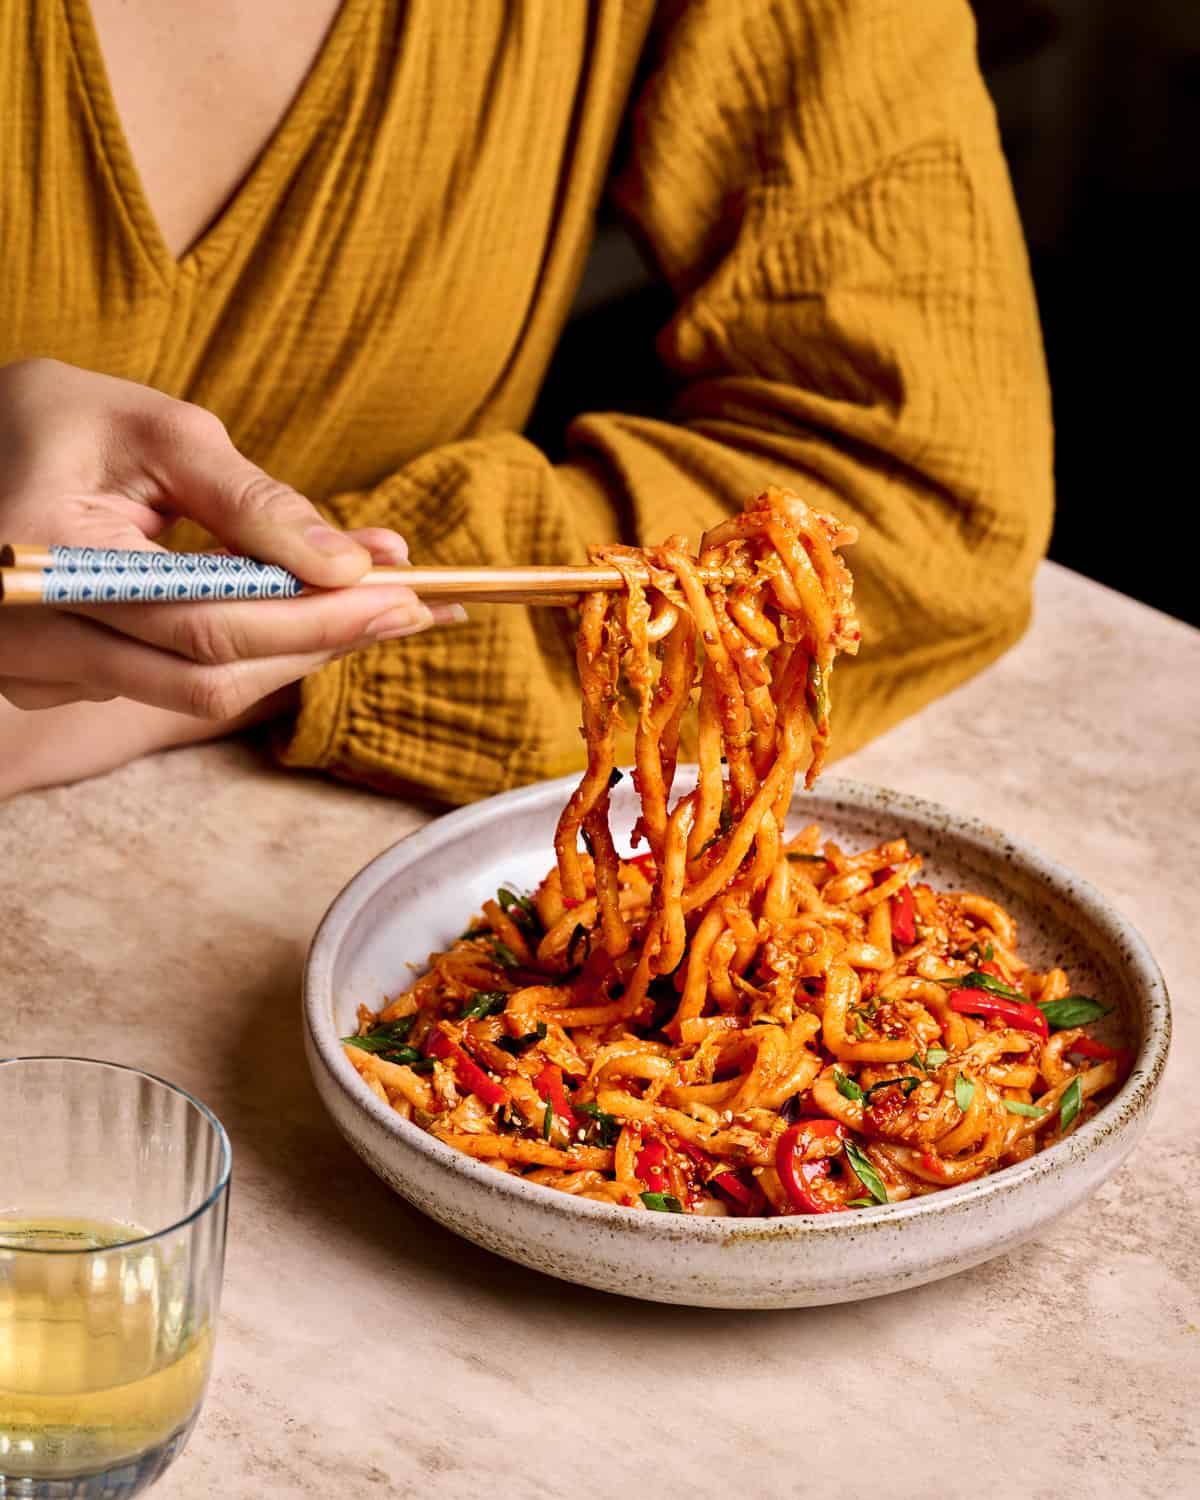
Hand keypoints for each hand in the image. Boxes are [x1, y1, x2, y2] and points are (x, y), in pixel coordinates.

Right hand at [0, 358, 453, 717]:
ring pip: (197, 692)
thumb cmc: (59, 420)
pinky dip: (248, 650)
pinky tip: (300, 614)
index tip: (406, 592)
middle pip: (211, 674)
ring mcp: (36, 669)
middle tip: (414, 606)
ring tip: (375, 606)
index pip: (207, 620)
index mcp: (45, 556)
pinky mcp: (53, 683)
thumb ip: (252, 499)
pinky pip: (170, 683)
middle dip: (323, 641)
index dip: (315, 617)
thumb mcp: (156, 430)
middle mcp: (29, 632)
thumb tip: (355, 563)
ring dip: (296, 651)